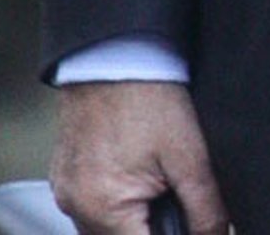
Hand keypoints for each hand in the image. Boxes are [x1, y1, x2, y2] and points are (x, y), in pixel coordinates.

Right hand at [51, 81, 229, 234]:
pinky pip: (90, 206)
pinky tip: (135, 168)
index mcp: (103, 209)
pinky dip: (115, 200)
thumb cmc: (148, 95)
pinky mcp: (64, 176)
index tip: (187, 220)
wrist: (115, 51)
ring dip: (133, 218)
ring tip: (155, 177)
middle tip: (172, 192)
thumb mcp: (189, 154)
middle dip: (152, 226)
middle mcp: (75, 207)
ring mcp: (66, 192)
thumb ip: (205, 208)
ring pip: (105, 229)